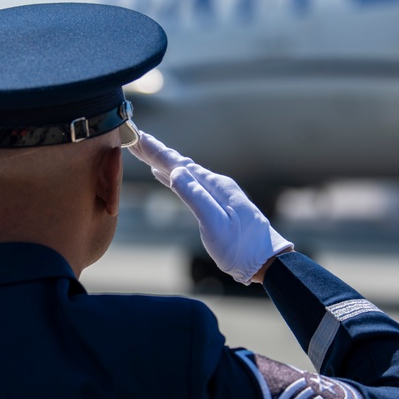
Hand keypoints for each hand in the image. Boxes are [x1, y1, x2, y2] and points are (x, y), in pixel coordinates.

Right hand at [129, 132, 292, 283]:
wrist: (264, 261)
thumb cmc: (240, 247)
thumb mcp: (215, 223)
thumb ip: (195, 197)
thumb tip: (175, 172)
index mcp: (214, 186)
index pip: (179, 163)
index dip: (156, 151)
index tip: (137, 136)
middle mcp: (215, 184)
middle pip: (180, 163)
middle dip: (156, 152)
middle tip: (134, 137)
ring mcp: (216, 194)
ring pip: (183, 172)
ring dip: (163, 162)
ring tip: (145, 152)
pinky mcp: (216, 204)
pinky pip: (189, 184)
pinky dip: (173, 176)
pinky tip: (165, 174)